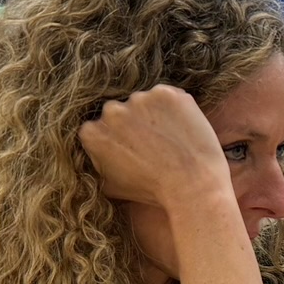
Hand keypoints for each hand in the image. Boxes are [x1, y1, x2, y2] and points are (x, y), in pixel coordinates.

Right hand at [79, 85, 226, 206]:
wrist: (192, 185)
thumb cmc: (151, 190)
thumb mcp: (110, 186)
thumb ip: (95, 162)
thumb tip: (93, 151)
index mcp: (92, 133)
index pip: (100, 127)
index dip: (118, 138)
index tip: (132, 148)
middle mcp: (111, 111)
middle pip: (121, 111)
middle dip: (133, 123)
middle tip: (154, 143)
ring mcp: (138, 99)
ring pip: (144, 102)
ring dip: (154, 115)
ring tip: (170, 139)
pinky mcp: (165, 93)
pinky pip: (167, 96)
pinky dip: (174, 108)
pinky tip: (181, 129)